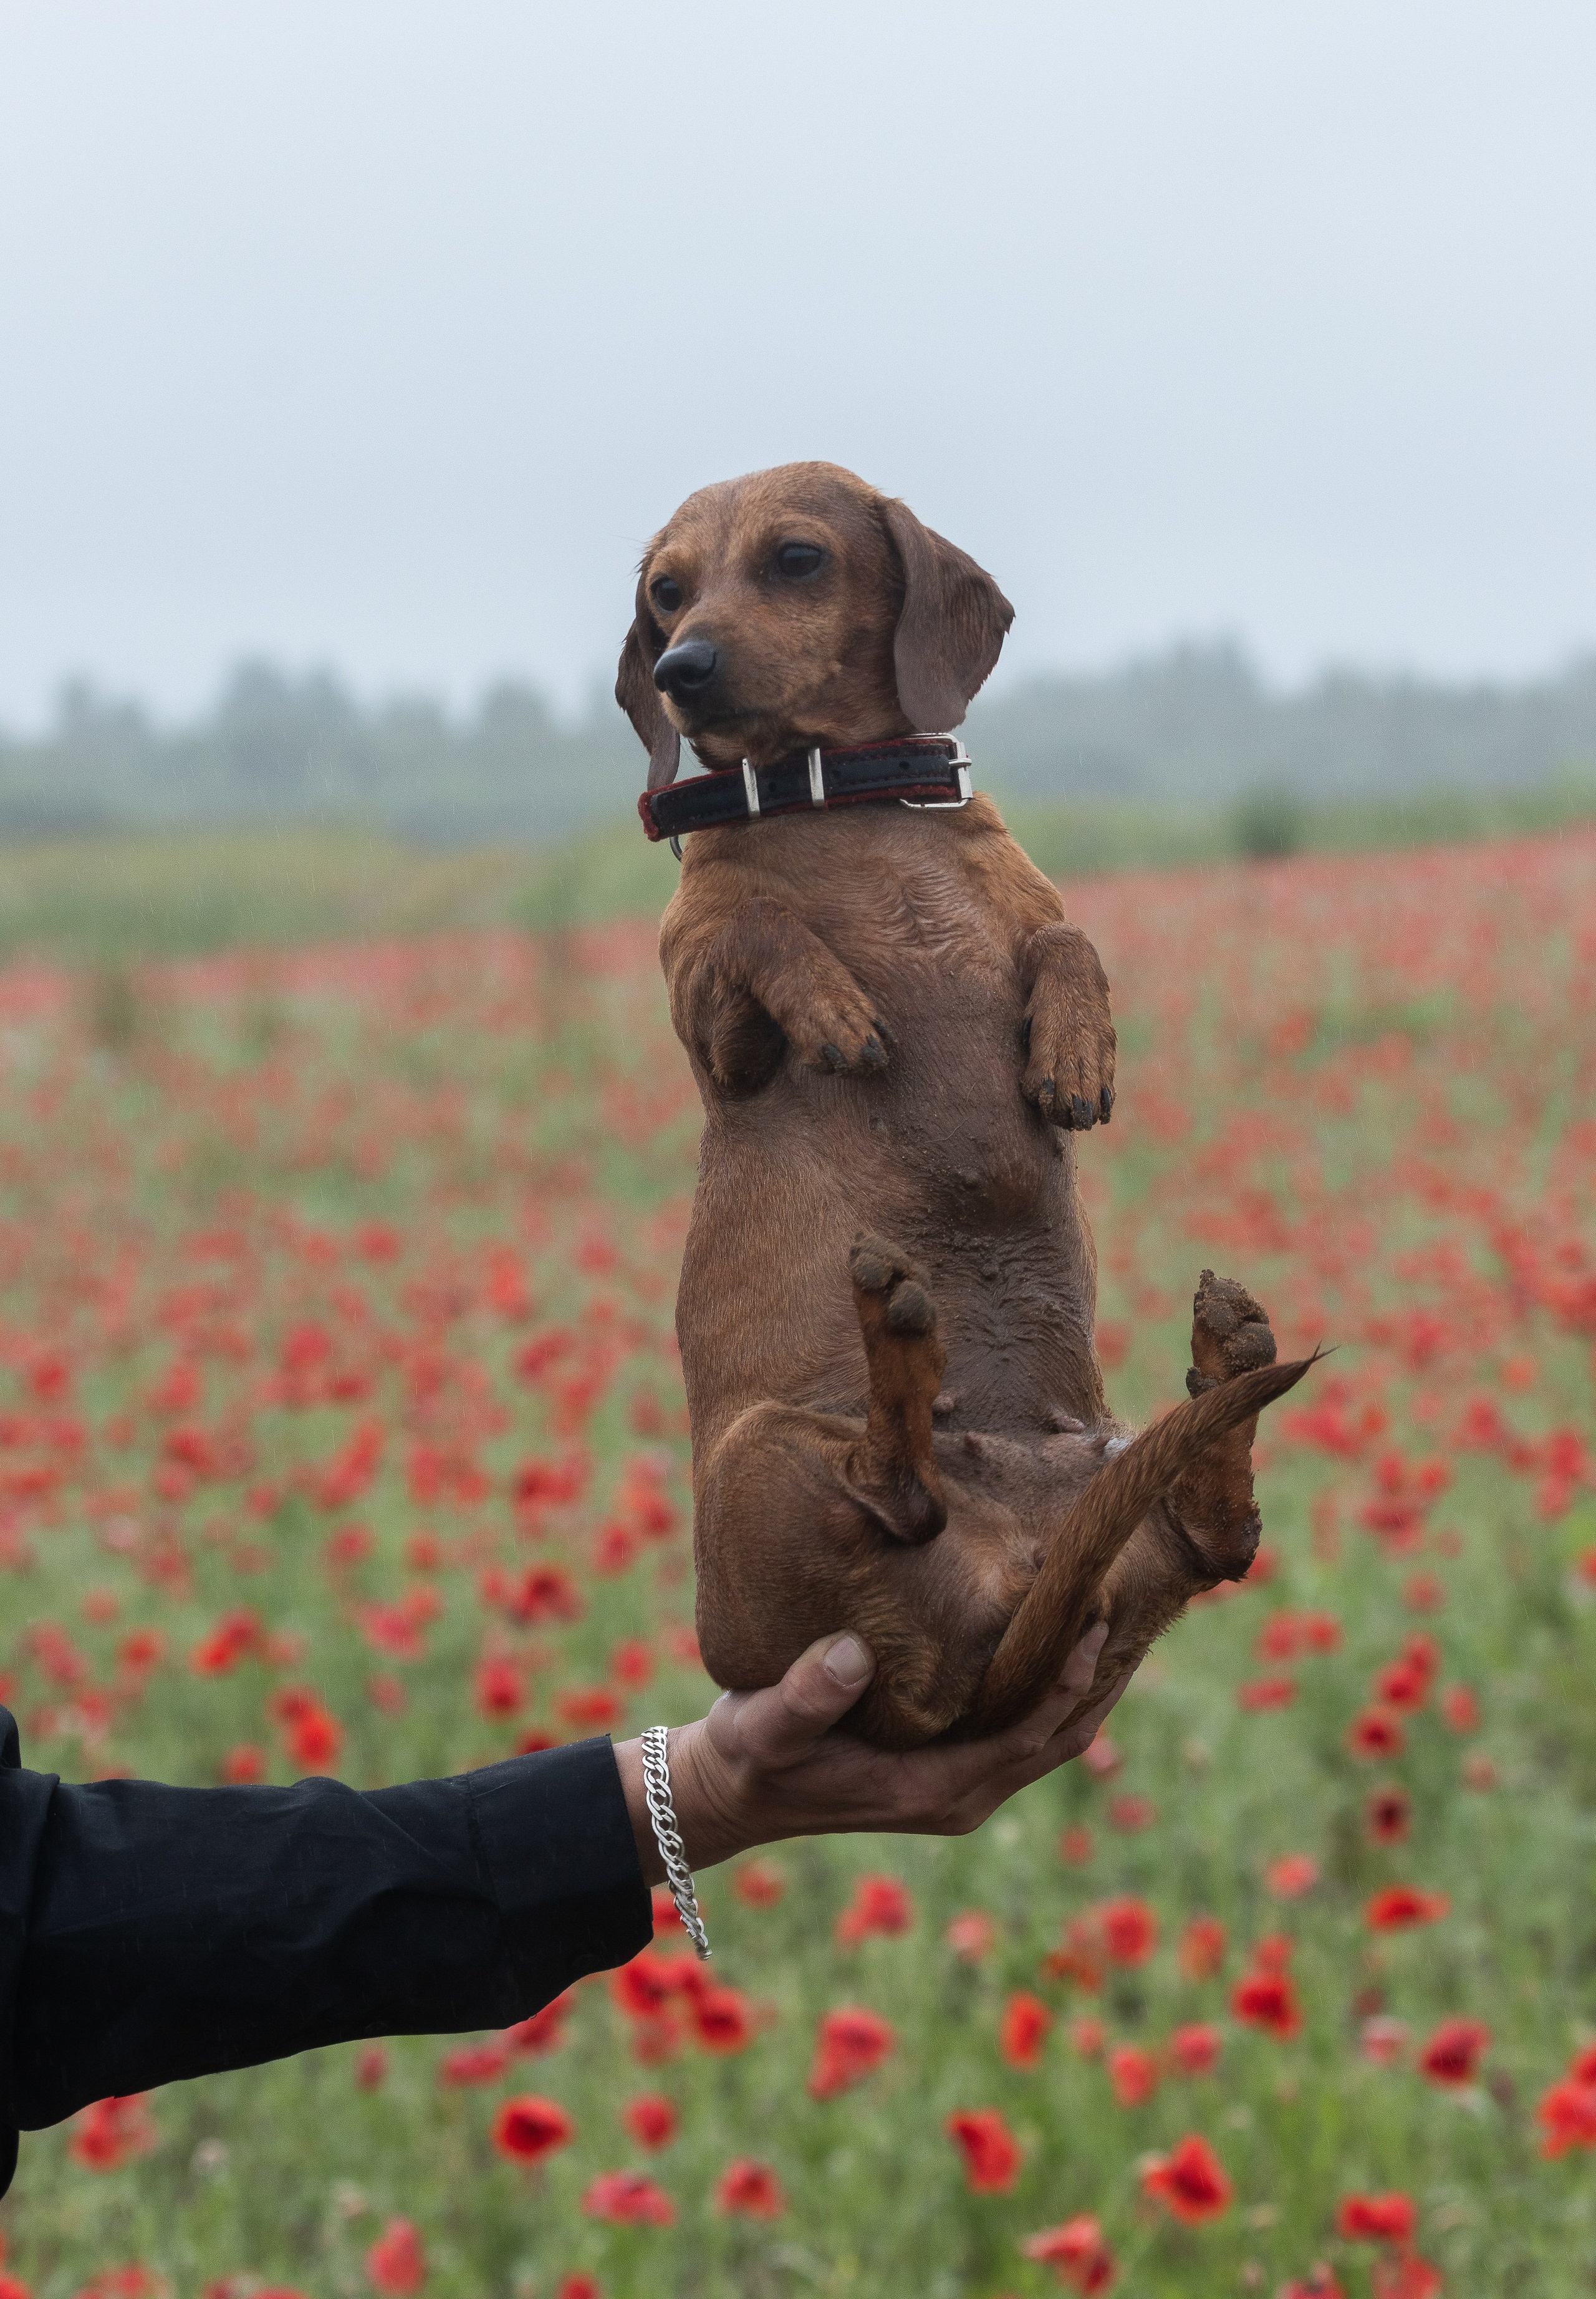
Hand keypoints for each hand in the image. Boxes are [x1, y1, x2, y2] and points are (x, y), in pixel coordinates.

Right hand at [613, 1623, 1126, 1884]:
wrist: (730, 1796)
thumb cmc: (748, 1758)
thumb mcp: (763, 1726)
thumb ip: (805, 1695)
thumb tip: (854, 1653)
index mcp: (931, 1789)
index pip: (1028, 1735)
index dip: (1068, 1681)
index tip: (1094, 1620)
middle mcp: (960, 1796)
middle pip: (1060, 1741)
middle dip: (1098, 1680)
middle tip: (1125, 1603)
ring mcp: (958, 1789)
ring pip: (1049, 1740)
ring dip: (1081, 1687)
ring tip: (1110, 1616)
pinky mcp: (949, 1774)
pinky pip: (1022, 1735)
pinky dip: (1051, 1694)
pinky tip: (1055, 1642)